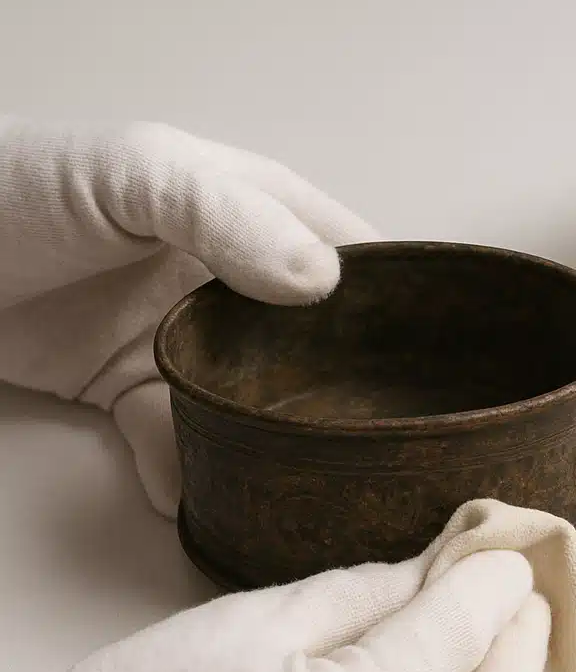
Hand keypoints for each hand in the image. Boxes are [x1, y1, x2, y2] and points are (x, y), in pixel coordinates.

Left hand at [0, 117, 376, 516]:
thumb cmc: (21, 183)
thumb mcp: (138, 173)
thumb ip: (231, 217)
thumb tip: (326, 287)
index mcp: (257, 213)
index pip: (356, 258)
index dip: (399, 309)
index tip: (438, 368)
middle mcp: (235, 281)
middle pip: (316, 347)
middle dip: (344, 396)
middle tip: (378, 449)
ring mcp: (188, 340)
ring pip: (255, 403)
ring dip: (272, 447)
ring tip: (300, 488)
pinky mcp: (134, 389)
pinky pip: (179, 438)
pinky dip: (189, 472)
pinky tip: (199, 498)